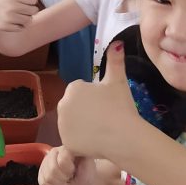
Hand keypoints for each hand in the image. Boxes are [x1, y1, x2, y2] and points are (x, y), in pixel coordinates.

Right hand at [0, 0, 38, 30]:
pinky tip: (15, 19)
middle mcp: (12, 6)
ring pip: (29, 20)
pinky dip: (20, 24)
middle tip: (24, 6)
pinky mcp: (7, 26)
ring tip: (20, 13)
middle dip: (30, 8)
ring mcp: (9, 18)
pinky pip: (22, 27)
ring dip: (26, 17)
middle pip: (33, 10)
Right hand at [38, 150, 99, 184]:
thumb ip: (81, 155)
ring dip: (59, 183)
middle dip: (64, 178)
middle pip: (53, 169)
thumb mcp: (88, 163)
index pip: (61, 160)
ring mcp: (45, 162)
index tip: (76, 170)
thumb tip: (74, 151)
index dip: (69, 170)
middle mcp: (54, 151)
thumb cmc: (87, 173)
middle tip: (71, 177)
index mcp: (66, 146)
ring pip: (48, 177)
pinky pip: (43, 182)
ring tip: (66, 180)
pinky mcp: (41, 173)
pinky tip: (59, 183)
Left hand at [57, 41, 137, 160]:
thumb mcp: (118, 80)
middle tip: (104, 117)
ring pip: (72, 123)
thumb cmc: (120, 106)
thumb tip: (117, 42)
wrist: (123, 136)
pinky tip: (95, 140)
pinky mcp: (66, 142)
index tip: (105, 104)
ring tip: (100, 129)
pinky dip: (81, 140)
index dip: (94, 97)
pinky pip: (72, 139)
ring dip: (81, 125)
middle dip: (85, 110)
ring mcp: (62, 125)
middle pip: (74, 106)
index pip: (80, 90)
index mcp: (73, 88)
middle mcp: (62, 104)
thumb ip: (115, 60)